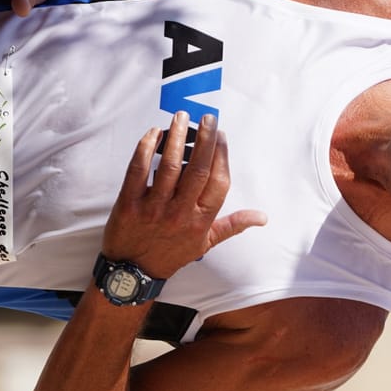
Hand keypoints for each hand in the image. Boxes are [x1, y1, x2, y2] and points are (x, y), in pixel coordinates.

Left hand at [103, 110, 265, 280]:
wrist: (133, 273)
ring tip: (181, 117)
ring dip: (177, 137)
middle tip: (208, 117)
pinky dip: (145, 149)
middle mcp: (180, 214)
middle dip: (205, 139)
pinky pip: (138, 170)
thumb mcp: (205, 243)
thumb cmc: (170, 255)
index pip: (219, 183)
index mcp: (201, 221)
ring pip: (169, 165)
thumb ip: (233, 225)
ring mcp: (153, 209)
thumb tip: (262, 217)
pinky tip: (153, 133)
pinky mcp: (128, 205)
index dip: (221, 156)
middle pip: (198, 169)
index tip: (221, 136)